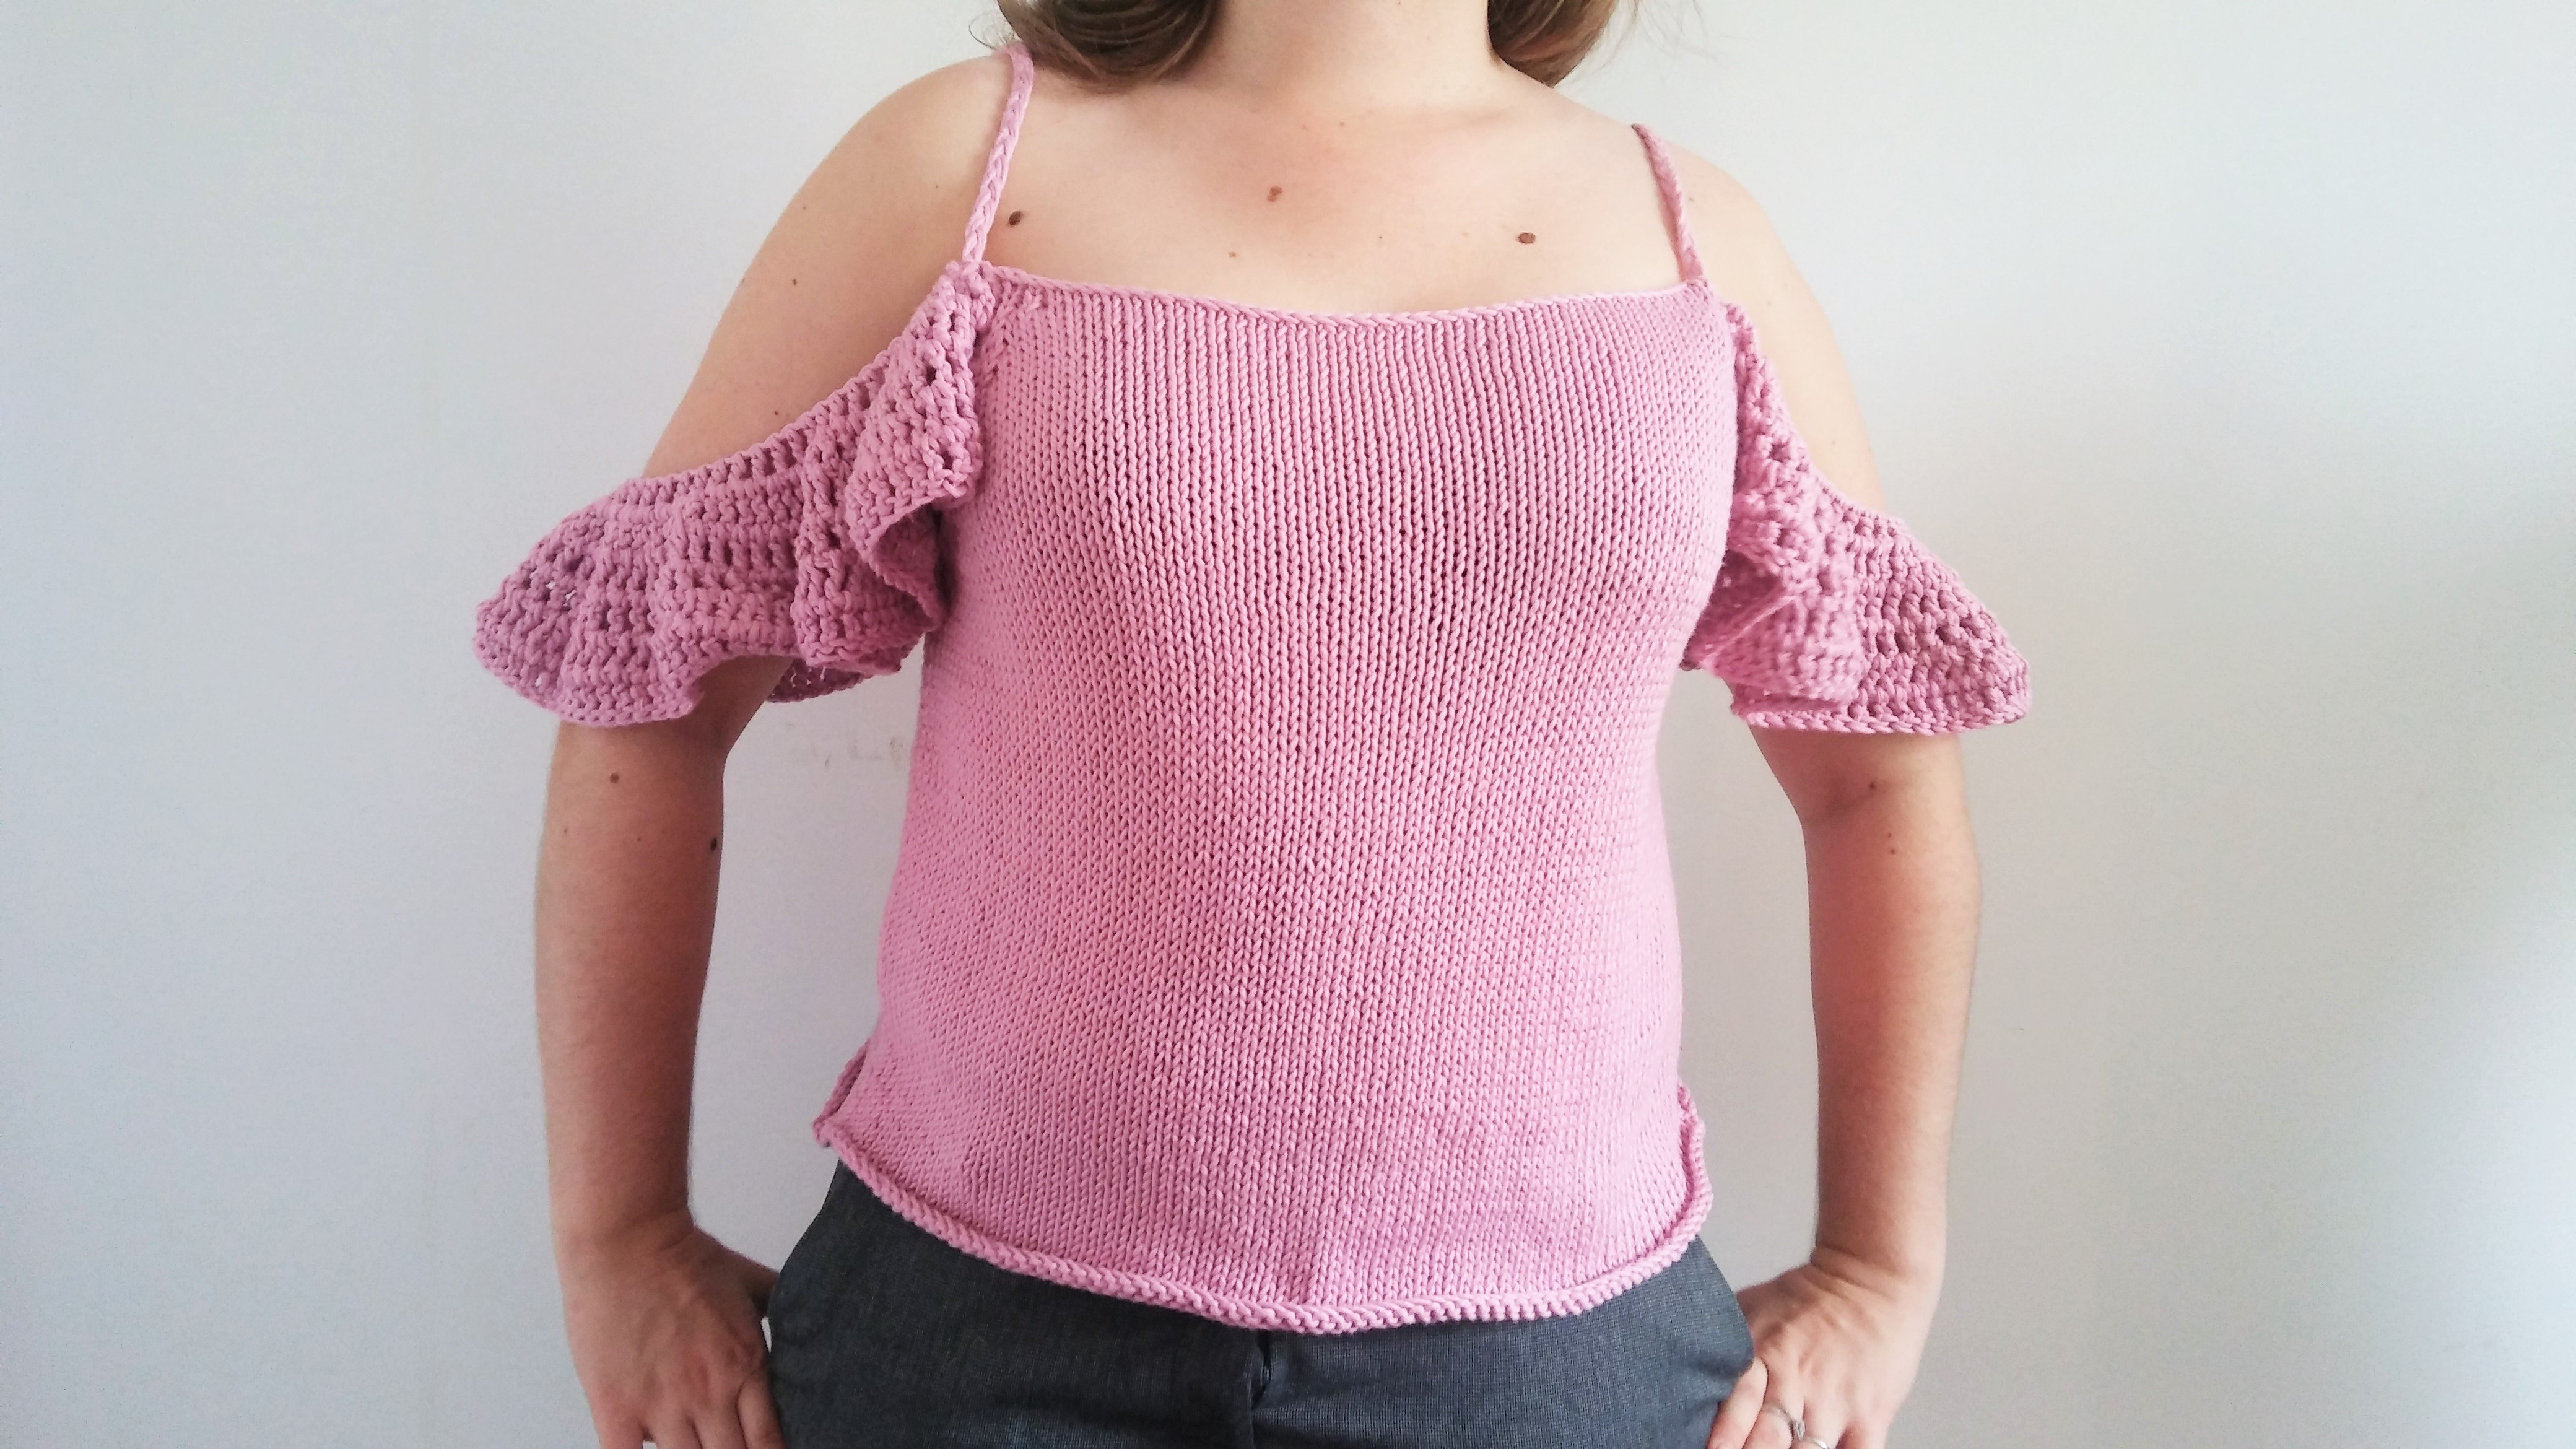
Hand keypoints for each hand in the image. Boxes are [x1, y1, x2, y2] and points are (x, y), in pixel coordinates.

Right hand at [557, 1210, 786, 1448]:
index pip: (770, 1442)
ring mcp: (663, 1405)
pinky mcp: (617, 1408)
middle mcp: (710, 1394)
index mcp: (746, 1367)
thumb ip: (778, 1307)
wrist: (629, 1236)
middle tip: (729, 1448)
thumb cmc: (683, 1256)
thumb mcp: (748, 1283)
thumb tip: (804, 1316)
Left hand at [1704, 1246, 1938, 1448]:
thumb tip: (1680, 1364)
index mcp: (1761, 1356)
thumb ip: (1723, 1345)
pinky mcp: (1870, 1417)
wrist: (1871, 1277)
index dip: (1721, 1437)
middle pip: (1767, 1440)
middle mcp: (1795, 1383)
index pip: (1734, 1406)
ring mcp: (1834, 1403)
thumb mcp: (1752, 1308)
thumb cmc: (1807, 1297)